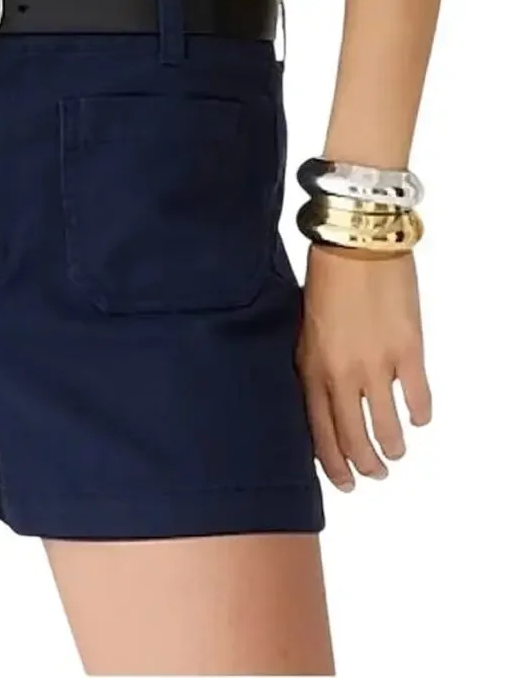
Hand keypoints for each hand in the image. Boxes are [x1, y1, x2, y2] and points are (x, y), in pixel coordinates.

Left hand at [297, 245, 432, 490]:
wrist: (356, 245)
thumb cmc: (325, 279)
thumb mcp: (304, 327)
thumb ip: (312, 364)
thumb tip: (322, 398)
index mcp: (310, 367)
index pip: (319, 430)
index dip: (332, 462)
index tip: (343, 480)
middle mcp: (340, 373)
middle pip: (352, 437)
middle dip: (364, 464)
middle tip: (375, 474)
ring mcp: (375, 365)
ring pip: (385, 427)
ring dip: (393, 447)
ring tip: (397, 453)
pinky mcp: (408, 352)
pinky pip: (417, 398)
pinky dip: (420, 415)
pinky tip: (419, 419)